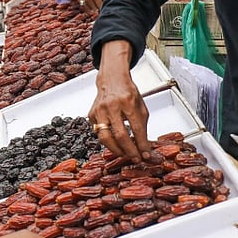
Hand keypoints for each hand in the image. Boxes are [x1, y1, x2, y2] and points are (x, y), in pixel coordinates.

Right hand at [73, 0, 105, 15]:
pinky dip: (87, 8)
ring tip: (96, 11)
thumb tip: (110, 2)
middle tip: (101, 11)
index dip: (105, 1)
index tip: (107, 7)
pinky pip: (83, 3)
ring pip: (89, 0)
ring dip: (93, 7)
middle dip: (99, 5)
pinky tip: (90, 10)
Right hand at [89, 41, 151, 159]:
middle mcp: (112, 106)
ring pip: (105, 137)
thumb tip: (144, 146)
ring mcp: (99, 110)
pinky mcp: (91, 115)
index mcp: (128, 101)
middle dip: (129, 150)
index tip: (146, 154)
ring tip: (125, 154)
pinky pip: (99, 133)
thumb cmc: (127, 92)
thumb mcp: (140, 106)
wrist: (112, 80)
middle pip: (120, 135)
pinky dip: (108, 141)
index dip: (142, 143)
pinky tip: (115, 144)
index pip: (136, 128)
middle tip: (135, 158)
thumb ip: (142, 125)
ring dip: (116, 150)